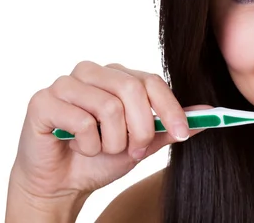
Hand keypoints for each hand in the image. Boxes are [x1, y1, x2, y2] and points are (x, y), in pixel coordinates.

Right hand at [8, 61, 208, 205]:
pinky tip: (78, 147)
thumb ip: (171, 126)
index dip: (170, 108)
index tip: (183, 134)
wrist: (60, 182)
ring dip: (112, 141)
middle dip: (141, 129)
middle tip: (136, 151)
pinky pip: (81, 121)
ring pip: (109, 107)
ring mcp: (66, 83)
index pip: (152, 81)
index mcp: (118, 76)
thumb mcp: (144, 144)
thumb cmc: (100, 157)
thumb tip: (209, 114)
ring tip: (102, 149)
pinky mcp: (44, 101)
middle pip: (133, 90)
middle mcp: (92, 72)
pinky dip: (88, 144)